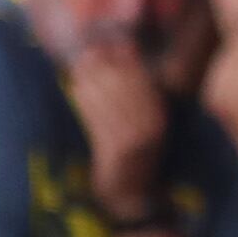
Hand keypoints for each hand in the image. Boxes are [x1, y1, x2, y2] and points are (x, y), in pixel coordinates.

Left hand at [60, 30, 175, 217]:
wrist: (130, 191)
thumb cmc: (131, 150)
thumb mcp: (141, 118)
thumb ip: (134, 89)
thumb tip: (122, 49)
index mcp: (160, 115)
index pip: (143, 80)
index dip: (125, 59)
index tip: (108, 45)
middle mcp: (152, 127)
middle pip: (127, 88)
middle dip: (106, 66)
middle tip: (88, 51)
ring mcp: (136, 141)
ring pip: (111, 101)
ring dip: (93, 80)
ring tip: (79, 65)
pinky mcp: (118, 152)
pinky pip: (99, 119)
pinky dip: (87, 102)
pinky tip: (77, 88)